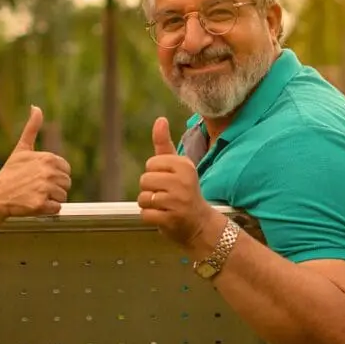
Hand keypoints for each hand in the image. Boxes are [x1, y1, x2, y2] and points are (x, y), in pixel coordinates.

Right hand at [0, 105, 71, 219]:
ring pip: (63, 197)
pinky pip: (56, 209)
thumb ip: (32, 128)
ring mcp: (44, 189)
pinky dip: (48, 209)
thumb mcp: (22, 149)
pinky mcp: (40, 205)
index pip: (66, 170)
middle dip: (54, 187)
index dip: (55, 175)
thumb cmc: (10, 172)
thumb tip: (36, 107)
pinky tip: (34, 204)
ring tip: (35, 195)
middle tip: (37, 187)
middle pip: (66, 184)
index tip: (41, 176)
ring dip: (51, 199)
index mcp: (48, 158)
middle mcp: (48, 173)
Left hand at [137, 117, 214, 247]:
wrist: (201, 225)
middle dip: (150, 190)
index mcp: (185, 165)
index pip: (151, 164)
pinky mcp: (172, 218)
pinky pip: (145, 214)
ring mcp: (178, 201)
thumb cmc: (184, 192)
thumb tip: (160, 119)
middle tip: (168, 196)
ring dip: (150, 205)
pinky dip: (150, 218)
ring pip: (143, 197)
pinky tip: (164, 217)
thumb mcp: (177, 167)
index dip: (155, 174)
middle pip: (144, 180)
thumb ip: (164, 144)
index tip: (170, 181)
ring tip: (166, 206)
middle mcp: (183, 181)